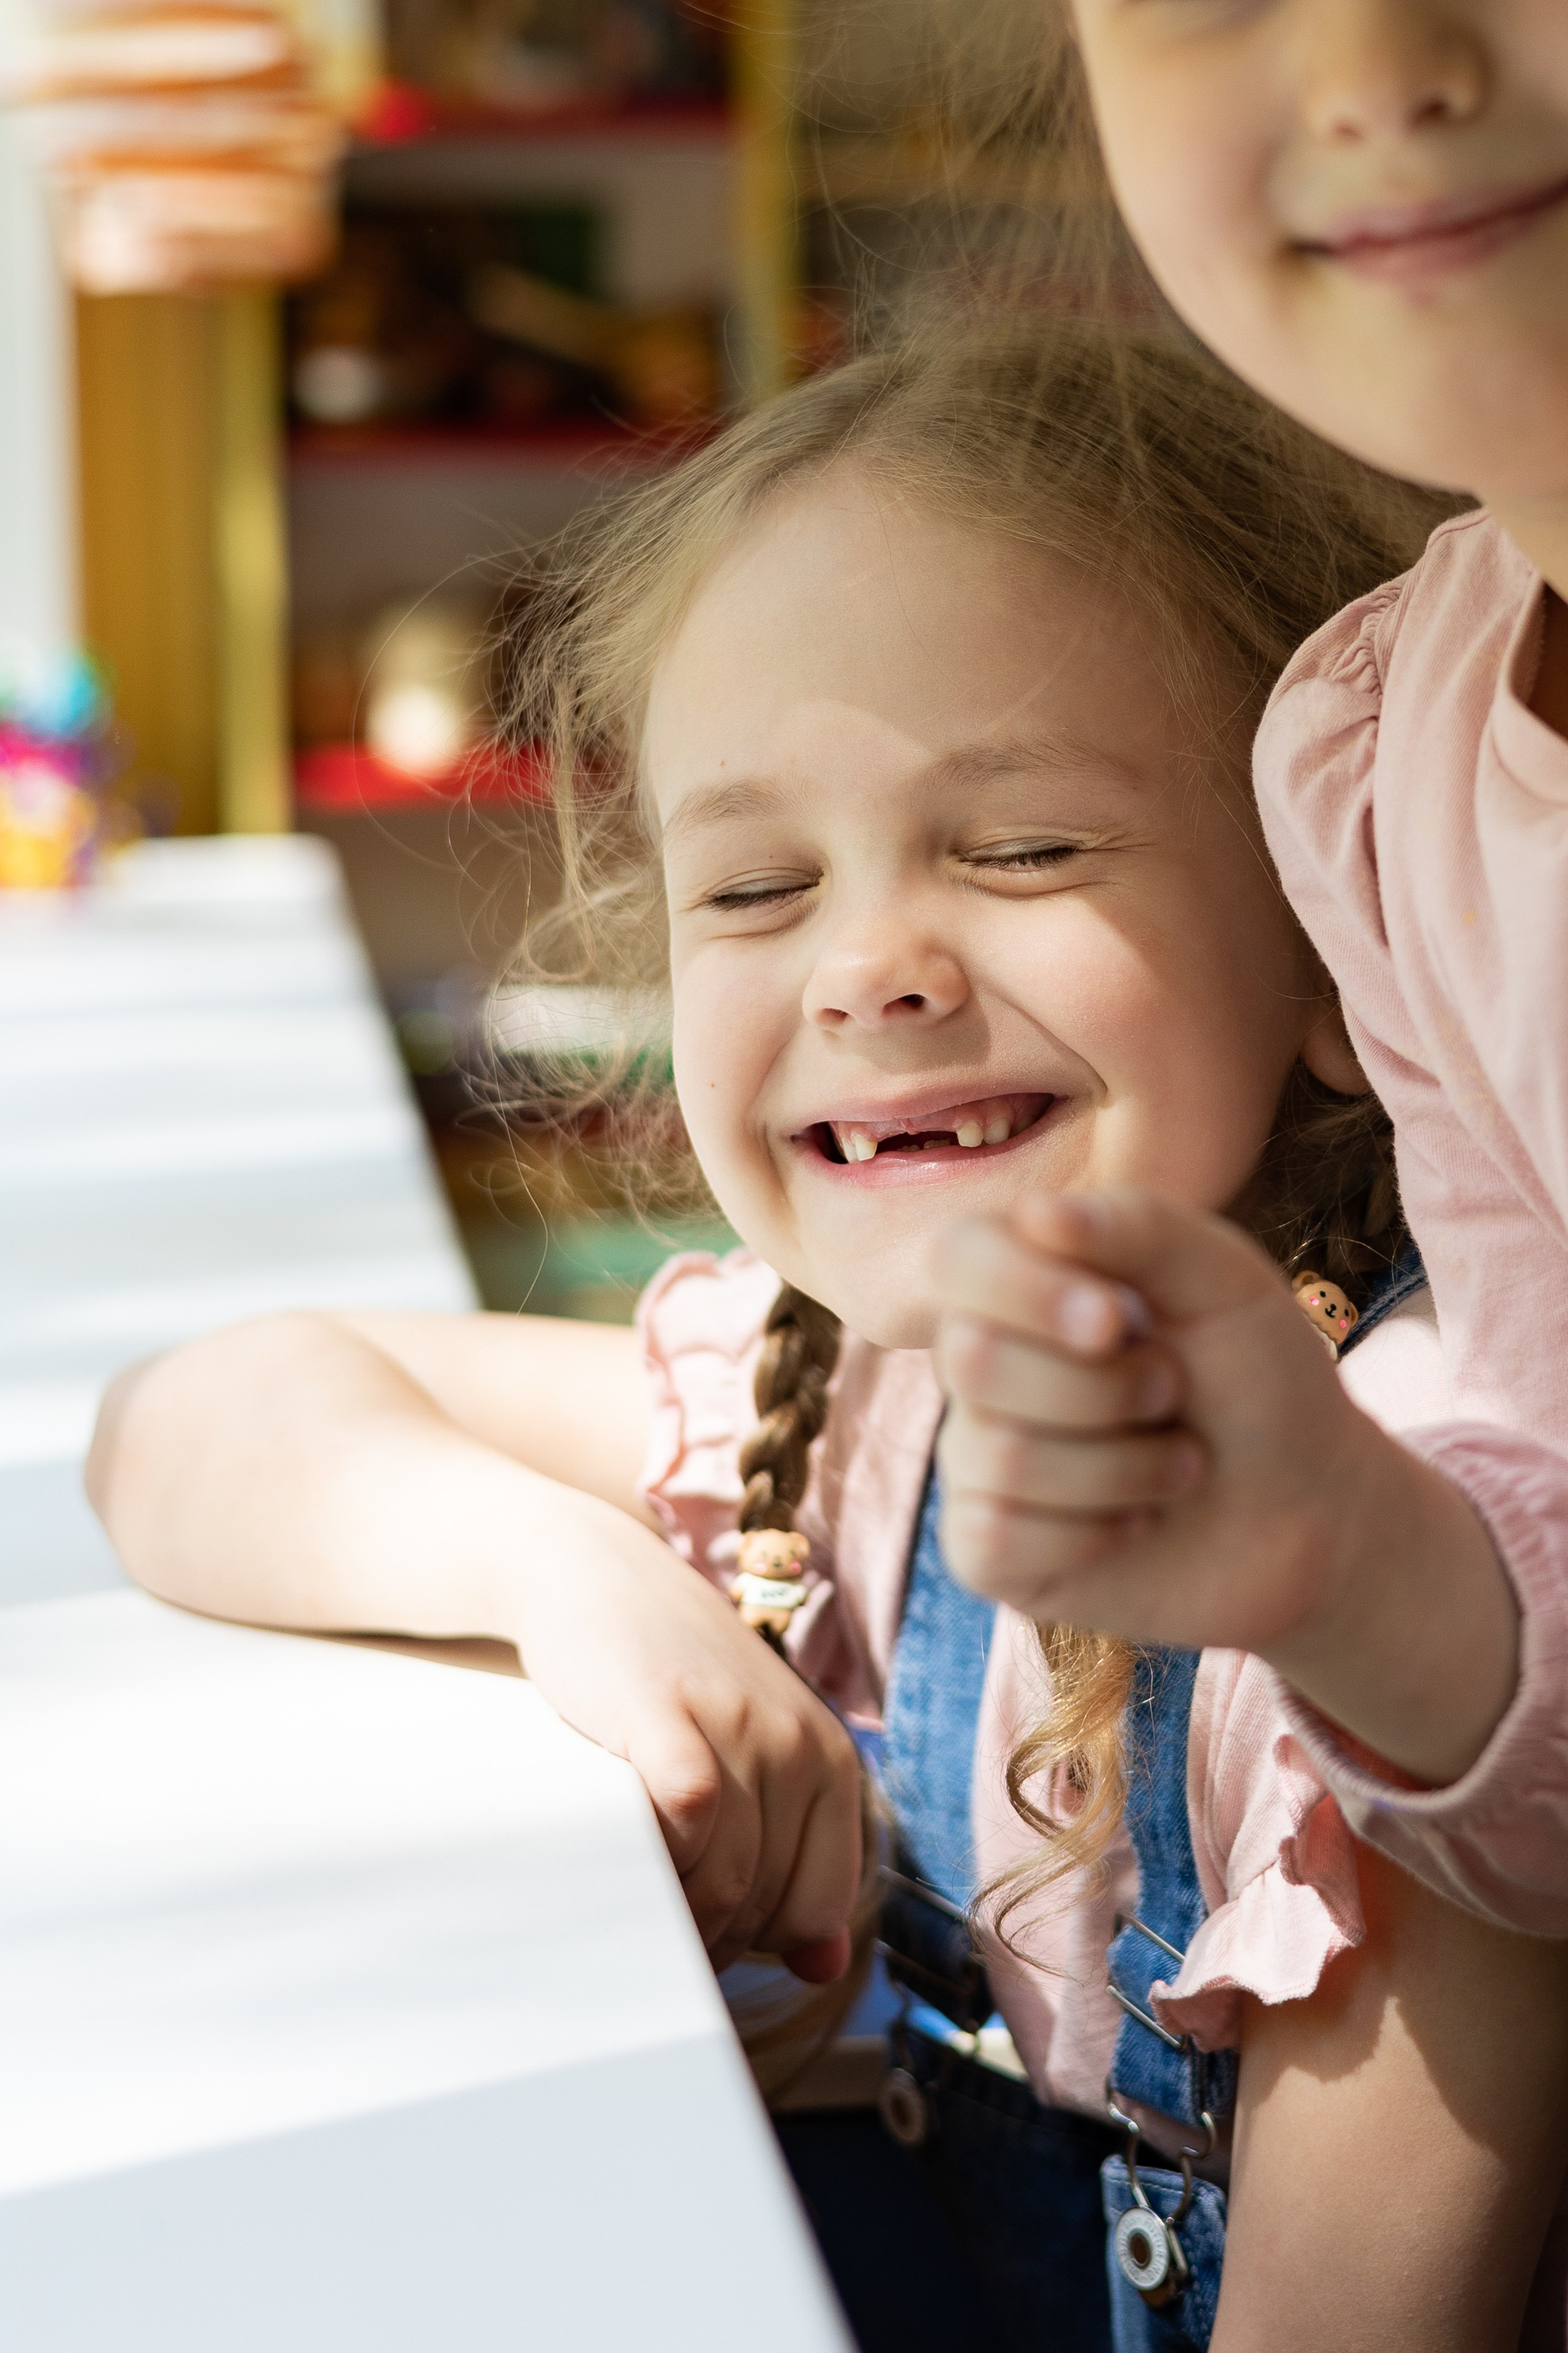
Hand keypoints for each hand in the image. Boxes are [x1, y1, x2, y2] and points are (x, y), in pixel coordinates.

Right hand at [506, 1503, 862, 1976]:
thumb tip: (825, 1966)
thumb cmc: (667, 1680)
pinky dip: (661, 1860)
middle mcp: (800, 1742)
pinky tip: (625, 1860)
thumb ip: (790, 1849)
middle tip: (655, 1927)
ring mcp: (737, 1724)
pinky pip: (689, 1819)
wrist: (595, 1574)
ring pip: (728, 1878)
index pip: (821, 1907)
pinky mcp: (670, 1713)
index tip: (708, 1937)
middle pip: (767, 1903)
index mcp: (832, 1759)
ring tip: (634, 1907)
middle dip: (711, 1937)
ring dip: (678, 1915)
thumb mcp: (748, 1756)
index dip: (761, 1945)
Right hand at [931, 1186, 1515, 1785]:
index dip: (1025, 1289)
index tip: (1118, 1320)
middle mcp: (984, 1363)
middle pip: (971, 1359)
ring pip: (1001, 1456)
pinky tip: (1134, 1525)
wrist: (1310, 1512)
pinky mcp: (986, 1547)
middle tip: (1171, 1394)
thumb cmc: (1260, 1380)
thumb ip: (1140, 1226)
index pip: (958, 1256)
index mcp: (1026, 1280)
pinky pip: (996, 1539)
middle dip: (1103, 1388)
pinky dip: (1094, 1535)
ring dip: (1124, 1468)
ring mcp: (977, 1456)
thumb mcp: (1225, 1279)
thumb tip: (1037, 1215)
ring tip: (1176, 1466)